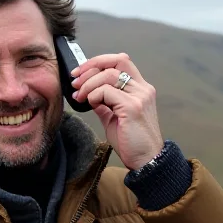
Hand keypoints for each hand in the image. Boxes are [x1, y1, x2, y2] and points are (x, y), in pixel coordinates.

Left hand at [70, 52, 163, 169]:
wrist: (146, 161)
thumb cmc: (132, 143)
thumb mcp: (114, 118)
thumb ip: (104, 104)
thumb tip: (89, 94)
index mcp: (140, 89)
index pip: (120, 60)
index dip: (98, 62)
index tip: (80, 73)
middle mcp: (142, 88)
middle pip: (116, 60)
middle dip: (91, 67)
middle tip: (75, 82)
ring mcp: (139, 96)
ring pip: (109, 74)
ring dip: (89, 83)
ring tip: (80, 96)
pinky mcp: (132, 107)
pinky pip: (107, 91)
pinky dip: (94, 95)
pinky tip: (91, 104)